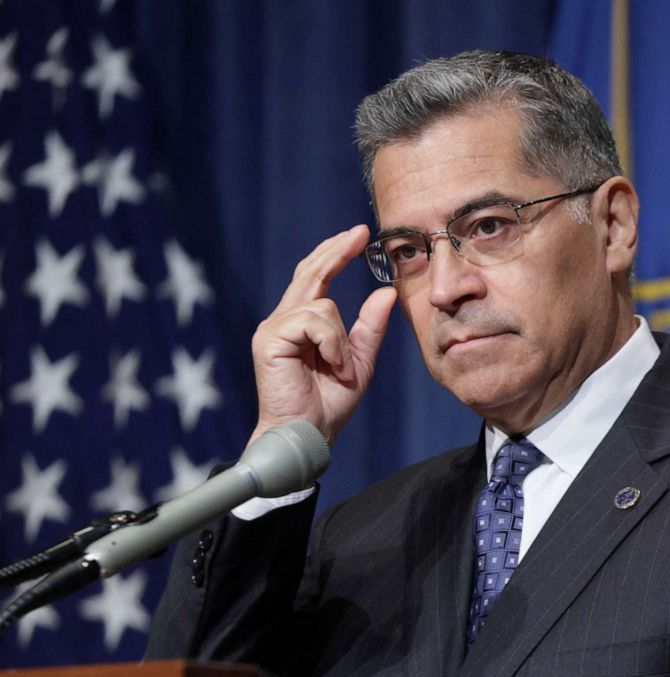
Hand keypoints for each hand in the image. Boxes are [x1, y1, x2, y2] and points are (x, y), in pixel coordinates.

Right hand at [249, 225, 396, 444]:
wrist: (309, 434)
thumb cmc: (329, 404)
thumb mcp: (360, 361)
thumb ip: (370, 327)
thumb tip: (385, 292)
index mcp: (302, 324)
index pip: (316, 277)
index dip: (335, 253)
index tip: (358, 235)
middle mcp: (283, 320)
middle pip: (310, 273)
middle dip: (335, 252)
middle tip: (359, 234)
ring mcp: (273, 328)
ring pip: (321, 304)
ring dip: (340, 338)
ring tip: (339, 368)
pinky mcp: (269, 339)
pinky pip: (313, 320)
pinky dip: (331, 343)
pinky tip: (331, 365)